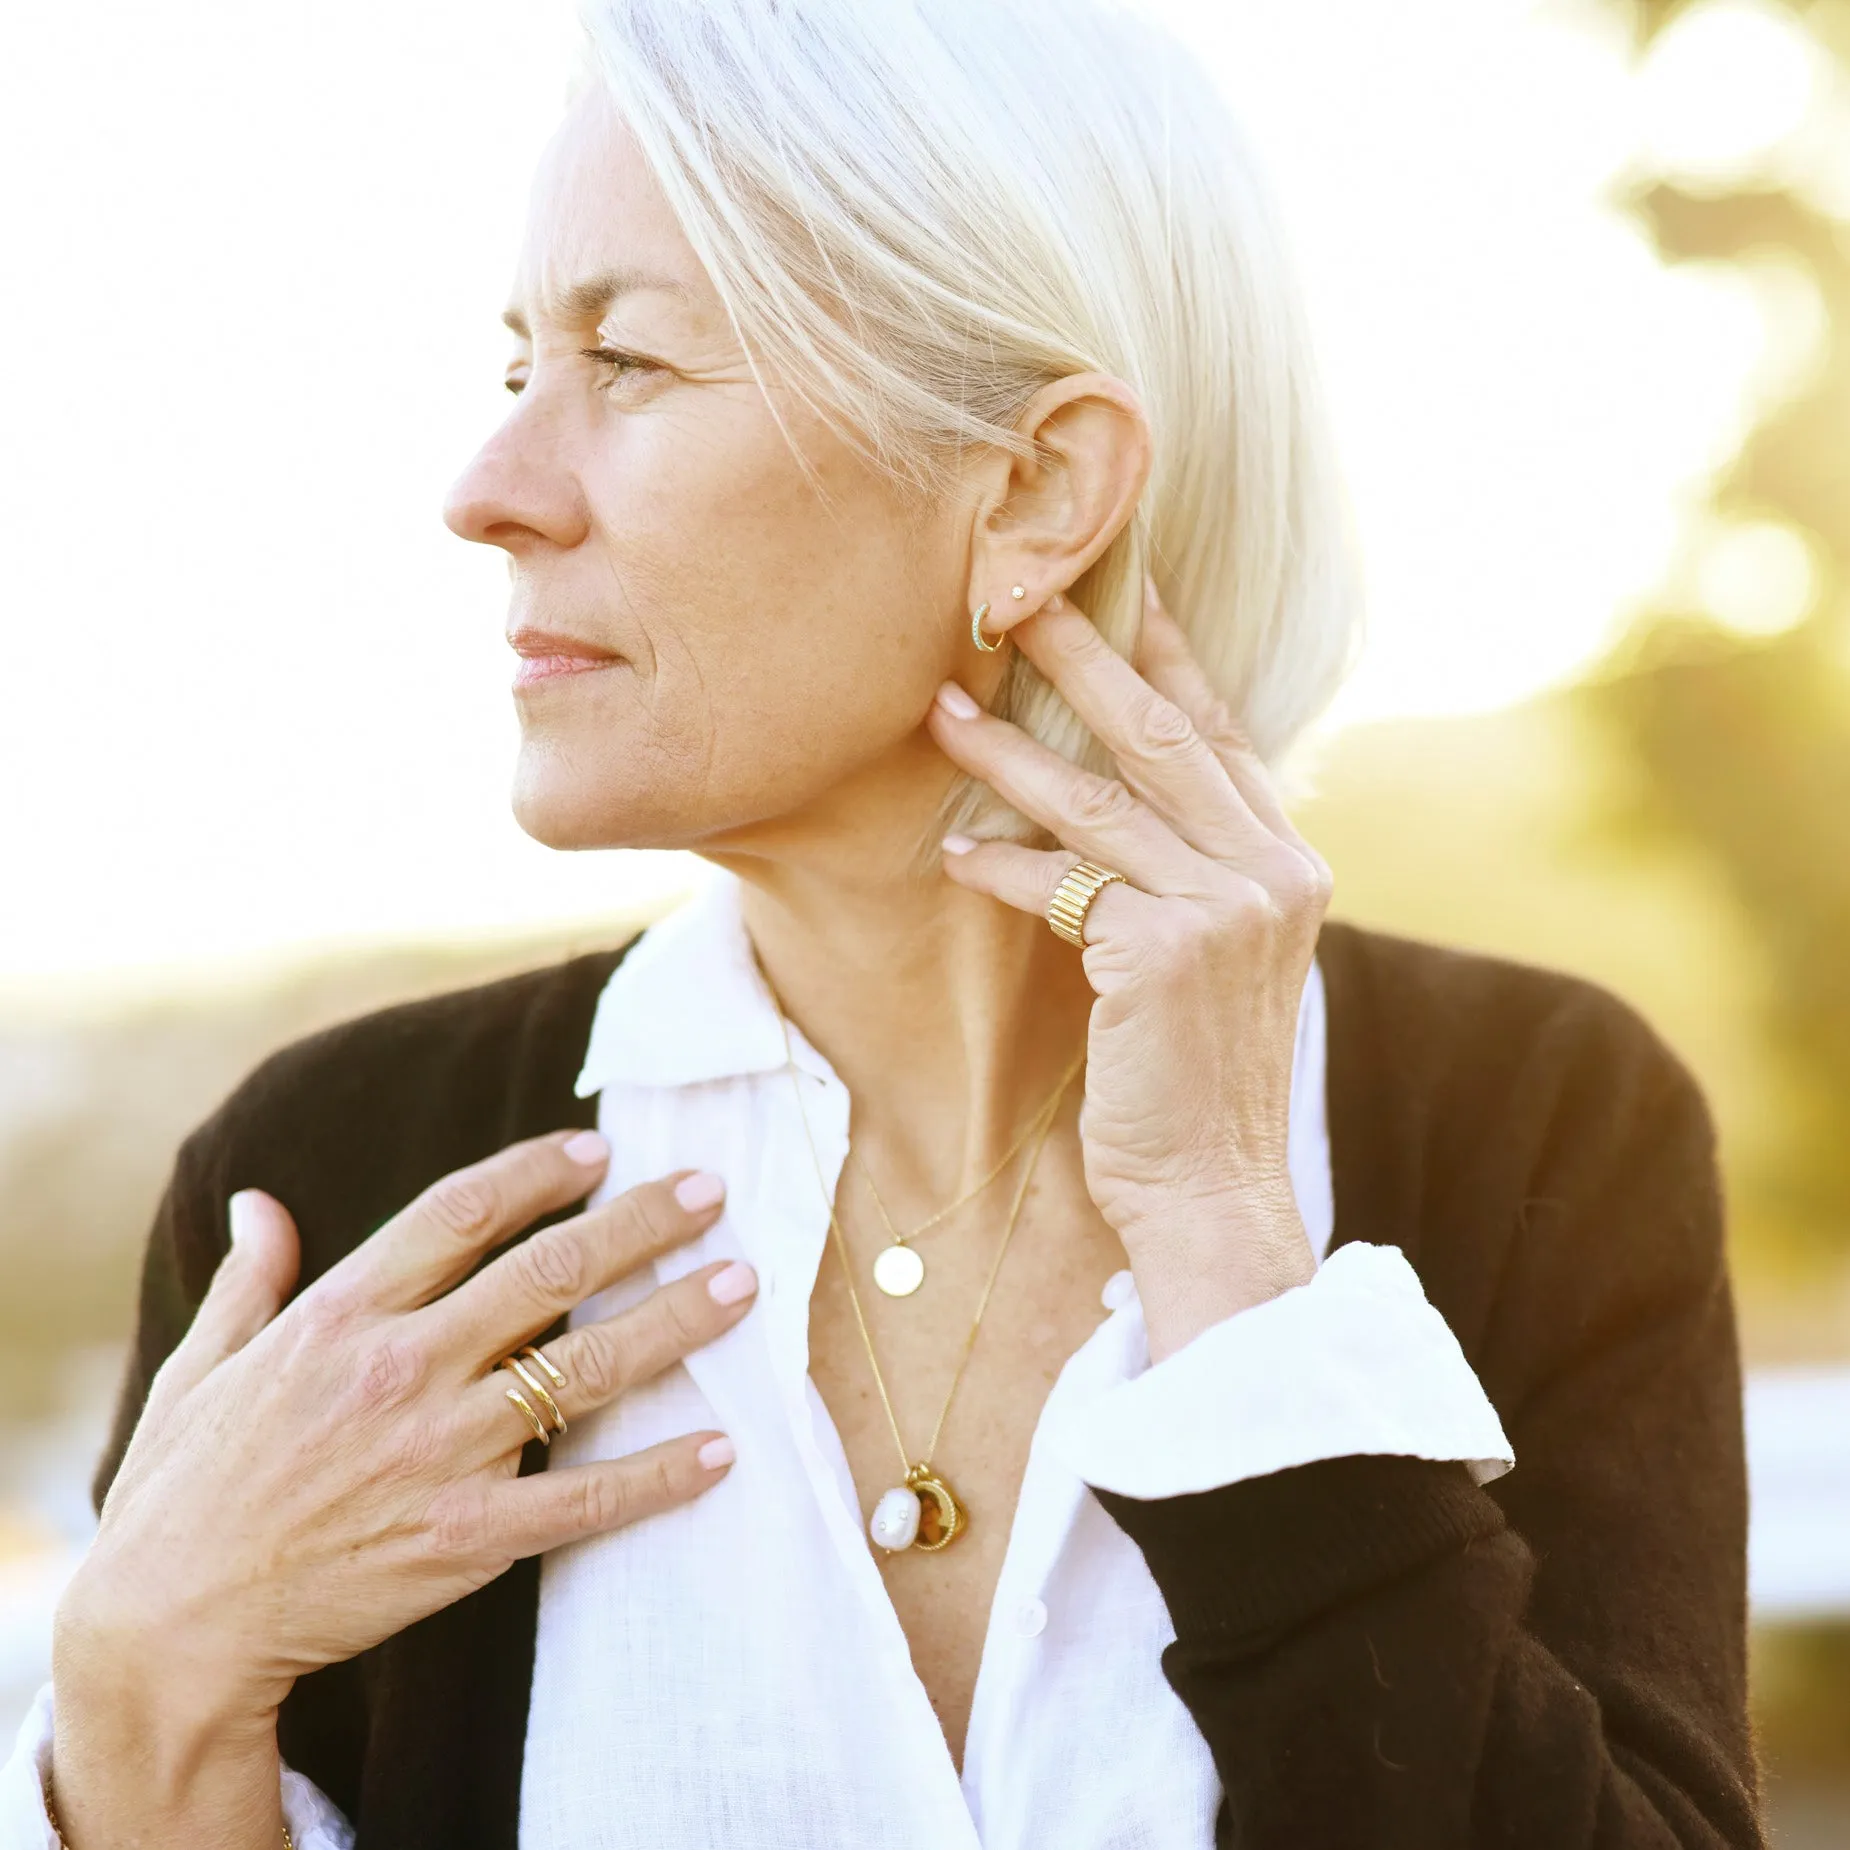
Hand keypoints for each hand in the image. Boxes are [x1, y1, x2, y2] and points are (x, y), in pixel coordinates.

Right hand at [52, 1133, 754, 1842]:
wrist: (169, 1629)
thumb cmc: (182, 1494)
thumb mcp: (200, 1369)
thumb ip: (248, 1280)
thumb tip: (260, 1202)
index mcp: (341, 1314)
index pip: (463, 1211)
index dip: (539, 1170)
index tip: (599, 1147)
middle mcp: (403, 1366)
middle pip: (549, 1270)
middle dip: (641, 1223)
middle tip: (710, 1190)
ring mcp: (442, 1450)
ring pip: (586, 1366)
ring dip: (674, 1321)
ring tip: (741, 1285)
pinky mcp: (467, 1534)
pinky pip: (584, 1496)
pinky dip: (658, 1474)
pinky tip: (718, 1449)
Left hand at [926, 577, 1331, 1353]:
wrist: (1213, 1193)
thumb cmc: (1196, 1083)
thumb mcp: (1218, 964)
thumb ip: (1194, 879)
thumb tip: (1125, 811)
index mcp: (1288, 866)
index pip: (1222, 733)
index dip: (1168, 655)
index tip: (1122, 584)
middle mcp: (1272, 873)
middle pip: (1163, 735)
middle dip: (1085, 655)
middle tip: (1015, 594)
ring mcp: (1226, 909)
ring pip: (1099, 800)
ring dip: (1011, 751)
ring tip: (942, 711)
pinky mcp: (1166, 953)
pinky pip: (1063, 883)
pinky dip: (1002, 866)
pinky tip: (954, 853)